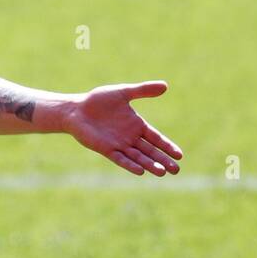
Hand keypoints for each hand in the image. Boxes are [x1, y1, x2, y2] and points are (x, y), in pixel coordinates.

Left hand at [64, 81, 183, 175]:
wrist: (76, 109)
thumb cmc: (98, 100)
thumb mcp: (123, 93)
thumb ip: (143, 90)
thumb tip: (165, 85)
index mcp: (137, 125)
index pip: (156, 138)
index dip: (167, 146)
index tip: (180, 155)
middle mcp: (130, 138)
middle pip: (151, 151)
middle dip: (163, 160)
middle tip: (177, 170)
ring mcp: (119, 145)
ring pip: (138, 158)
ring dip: (150, 165)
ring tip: (163, 172)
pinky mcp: (106, 149)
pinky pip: (121, 159)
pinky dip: (130, 165)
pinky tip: (141, 171)